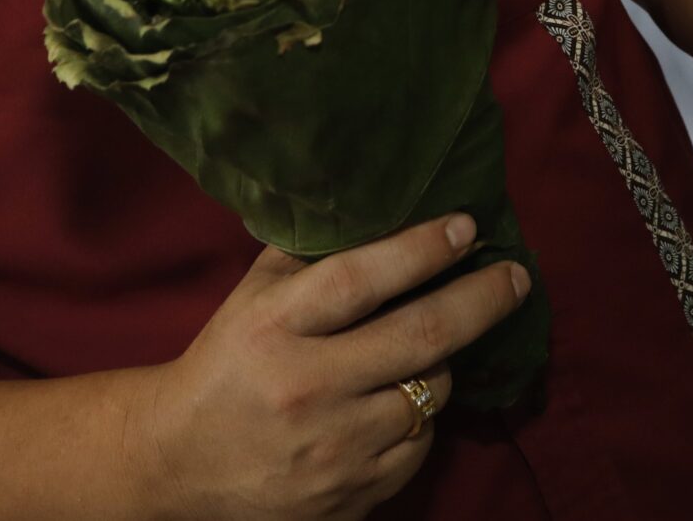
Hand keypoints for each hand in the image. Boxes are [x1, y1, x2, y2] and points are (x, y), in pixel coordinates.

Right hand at [140, 216, 529, 520]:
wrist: (177, 463)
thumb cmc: (226, 364)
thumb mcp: (253, 298)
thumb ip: (311, 253)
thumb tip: (385, 202)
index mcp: (275, 327)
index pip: (362, 279)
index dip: (422, 248)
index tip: (466, 226)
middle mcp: (306, 387)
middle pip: (422, 334)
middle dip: (482, 299)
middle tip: (515, 277)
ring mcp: (332, 448)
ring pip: (431, 392)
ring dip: (441, 365)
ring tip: (426, 350)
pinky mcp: (350, 495)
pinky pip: (419, 445)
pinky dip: (419, 419)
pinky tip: (396, 405)